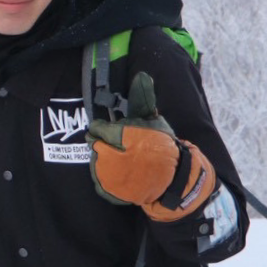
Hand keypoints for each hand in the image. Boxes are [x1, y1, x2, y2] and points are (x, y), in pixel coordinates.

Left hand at [87, 72, 215, 220]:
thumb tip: (142, 76)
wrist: (173, 180)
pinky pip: (98, 181)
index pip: (96, 128)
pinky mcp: (107, 191)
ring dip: (105, 160)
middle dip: (104, 144)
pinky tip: (121, 175)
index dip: (104, 129)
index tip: (113, 132)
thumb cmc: (161, 146)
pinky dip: (106, 178)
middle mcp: (109, 155)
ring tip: (124, 162)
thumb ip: (143, 99)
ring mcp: (107, 175)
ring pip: (94, 162)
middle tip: (120, 148)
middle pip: (94, 144)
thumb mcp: (154, 120)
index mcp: (119, 135)